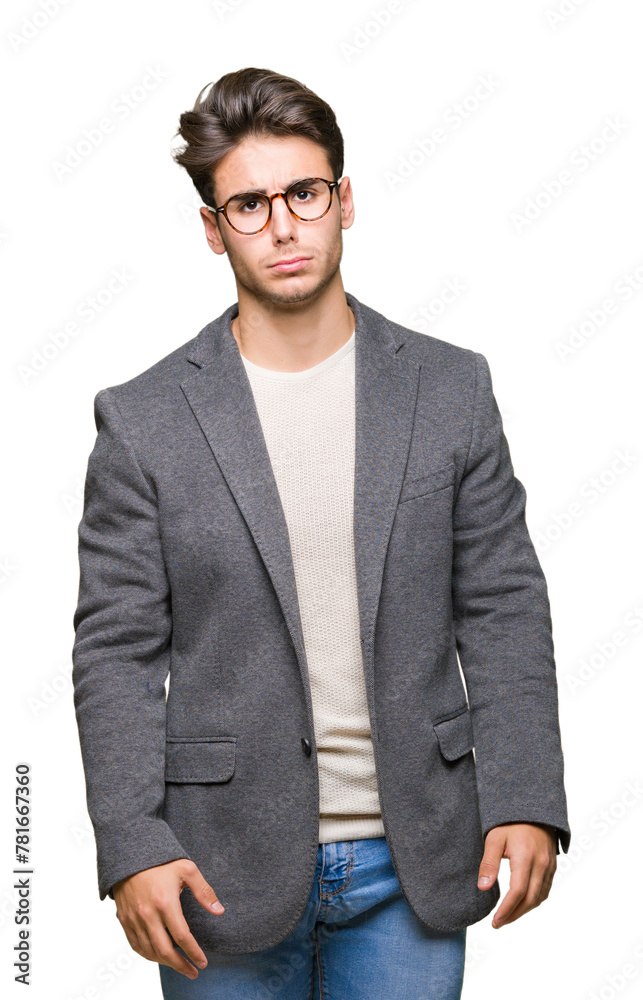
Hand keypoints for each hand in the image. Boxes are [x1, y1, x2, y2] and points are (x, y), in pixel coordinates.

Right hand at [113, 858, 224, 979]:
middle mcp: (148, 914)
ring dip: (166, 963)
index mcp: (165, 902)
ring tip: (180, 965)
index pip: (182, 936)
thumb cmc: (161, 862)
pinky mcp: (124, 920)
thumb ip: (204, 891)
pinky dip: (148, 955)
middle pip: (165, 951)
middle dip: (181, 965)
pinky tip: (159, 957)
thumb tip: (219, 911)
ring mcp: (134, 919)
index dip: (193, 952)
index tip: (203, 962)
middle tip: (194, 972)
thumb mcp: (187, 870)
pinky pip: (136, 946)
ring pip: (149, 951)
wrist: (130, 854)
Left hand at [477, 822, 556, 928]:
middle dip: (515, 914)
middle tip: (499, 922)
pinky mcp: (552, 864)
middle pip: (531, 900)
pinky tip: (523, 902)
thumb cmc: (510, 821)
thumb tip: (483, 888)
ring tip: (509, 915)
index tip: (495, 922)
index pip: (518, 893)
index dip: (506, 910)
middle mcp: (541, 864)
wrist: (532, 806)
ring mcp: (549, 865)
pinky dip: (535, 900)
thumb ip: (489, 863)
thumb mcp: (494, 838)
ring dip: (525, 910)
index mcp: (526, 858)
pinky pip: (546, 888)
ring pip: (540, 897)